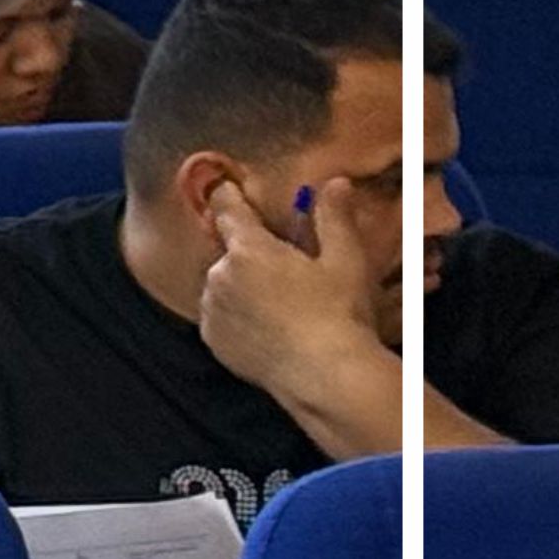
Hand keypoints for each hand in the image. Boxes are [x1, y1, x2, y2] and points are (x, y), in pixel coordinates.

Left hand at [191, 171, 401, 447]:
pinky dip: (237, 316)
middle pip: (230, 253)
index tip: (224, 186)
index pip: (229, 211)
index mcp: (248, 250)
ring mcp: (212, 310)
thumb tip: (334, 183)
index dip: (228, 196)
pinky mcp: (212, 339)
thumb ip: (335, 218)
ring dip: (242, 286)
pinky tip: (269, 324)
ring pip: (224, 285)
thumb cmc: (339, 314)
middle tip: (284, 269)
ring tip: (281, 302)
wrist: (324, 375)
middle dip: (251, 254)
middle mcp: (220, 276)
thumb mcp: (346, 260)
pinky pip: (221, 317)